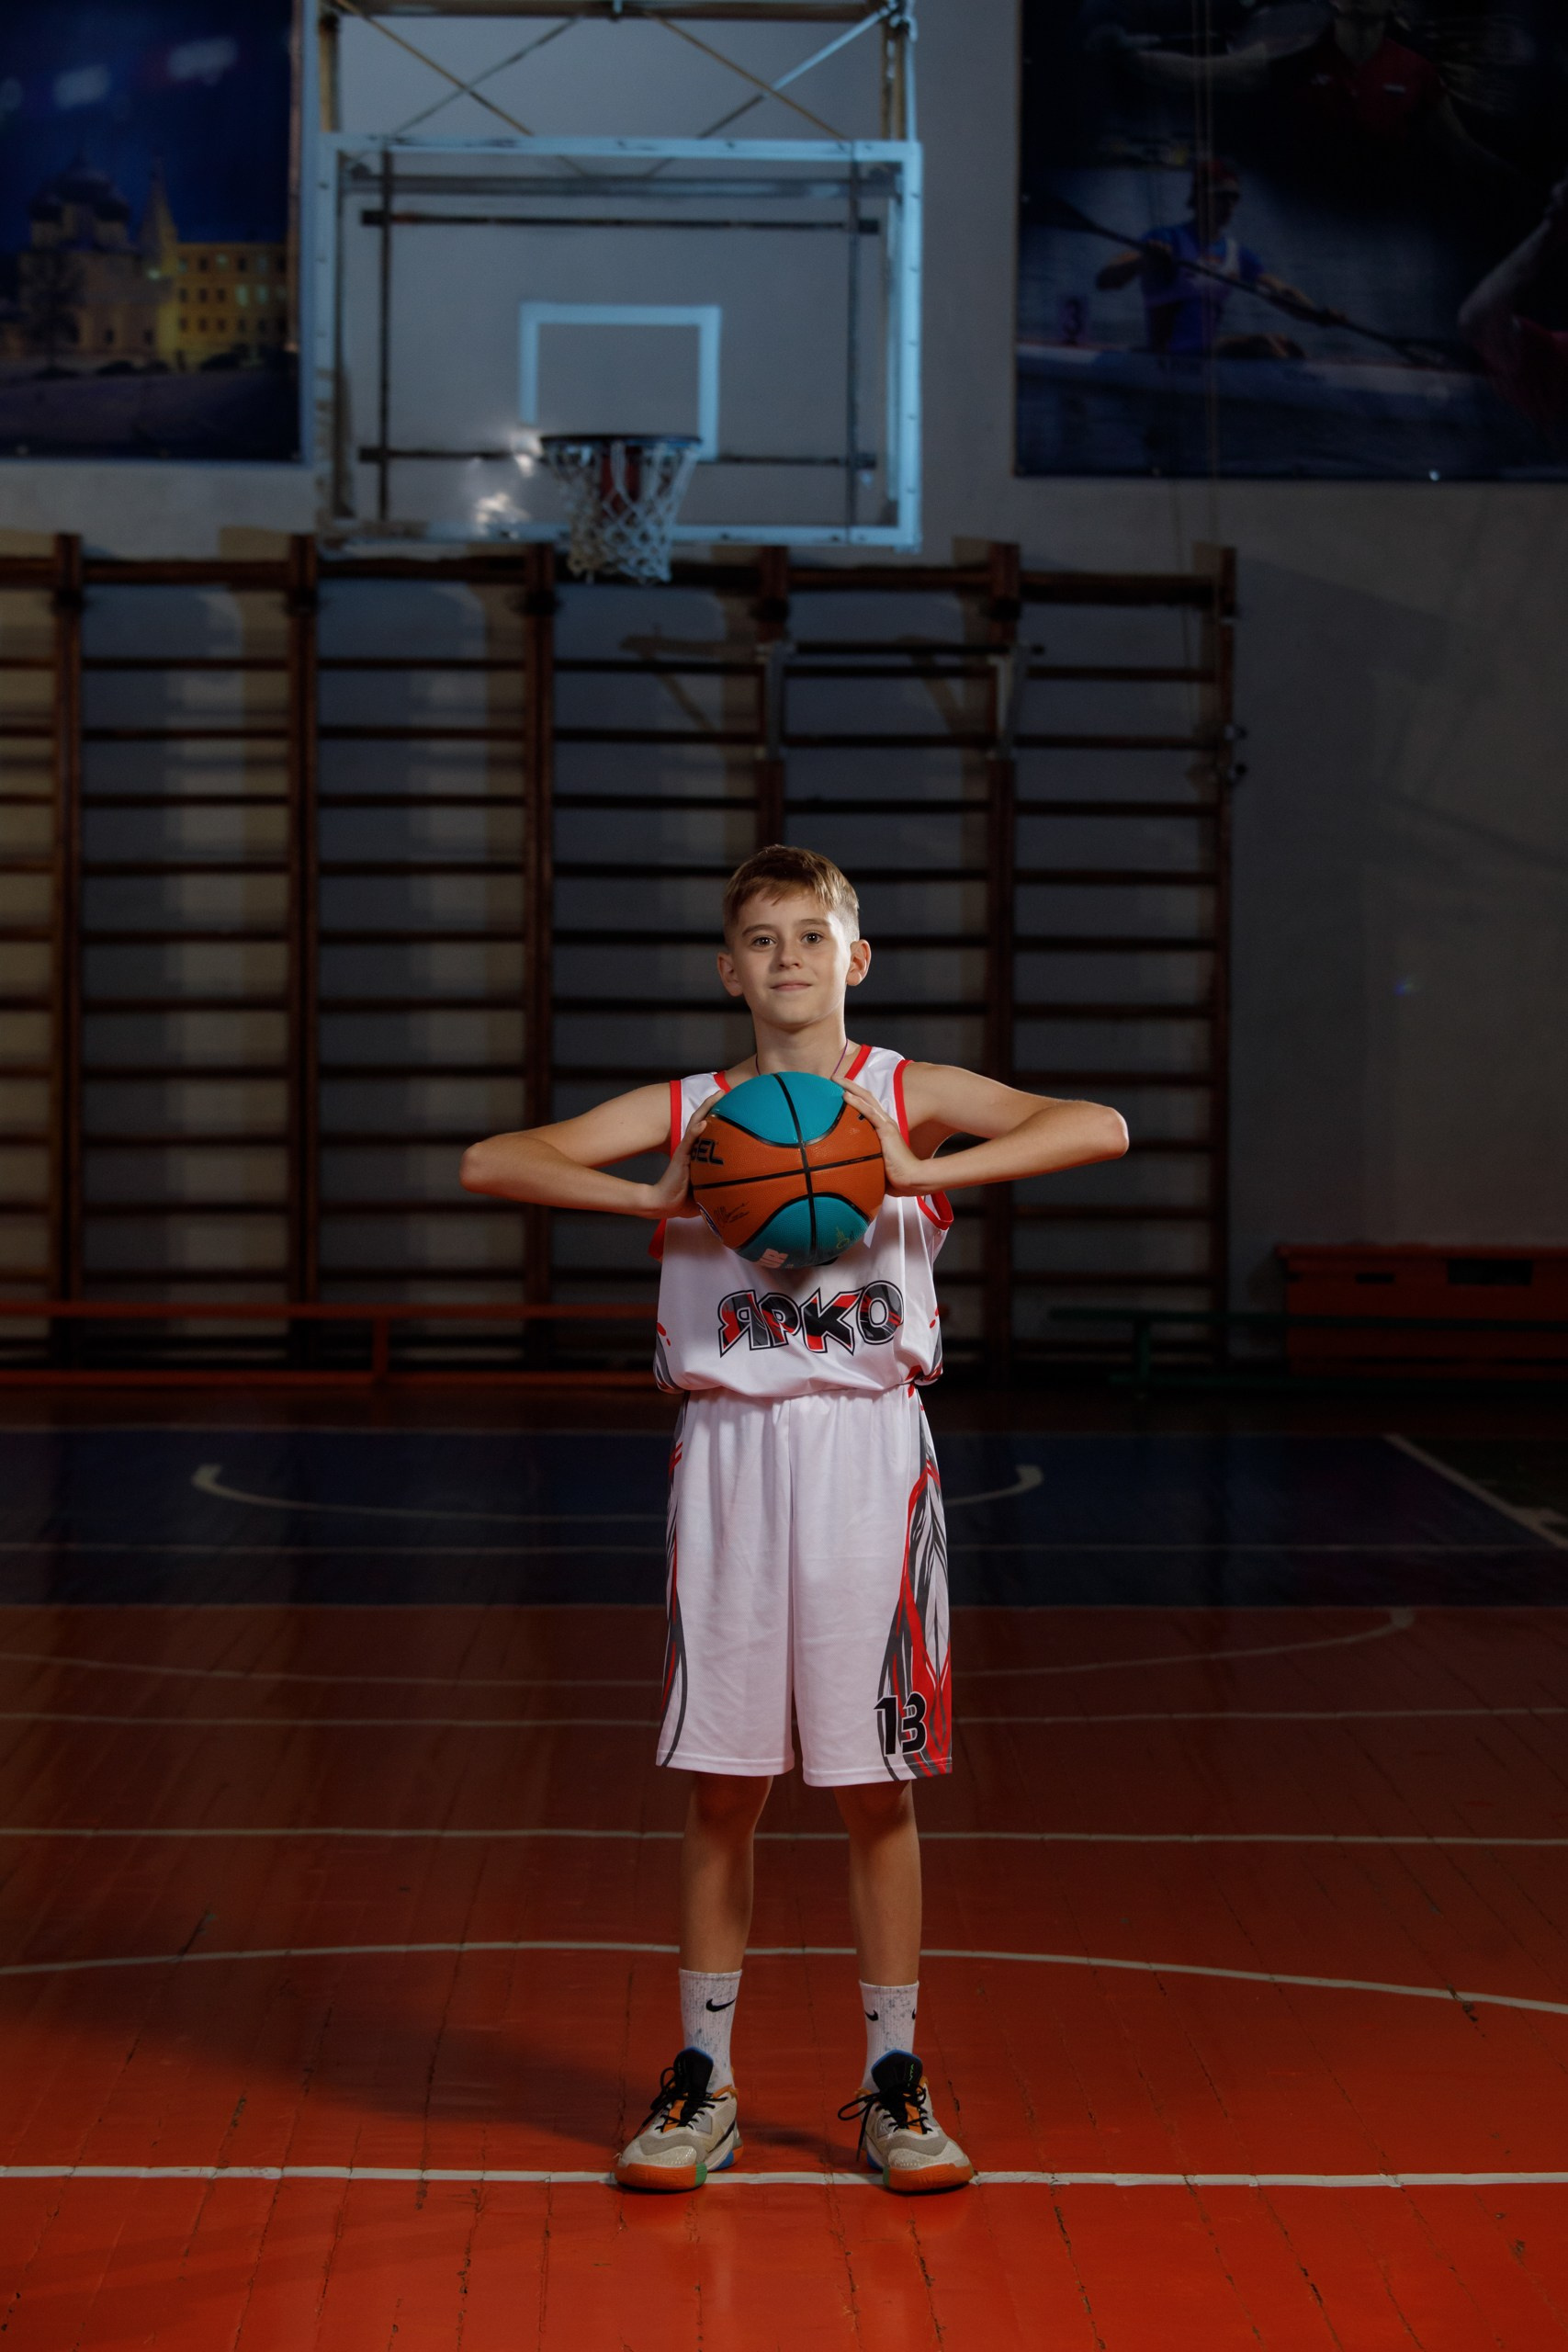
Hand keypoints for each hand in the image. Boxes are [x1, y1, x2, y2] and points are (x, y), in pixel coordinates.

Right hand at [643, 1093, 721, 1220]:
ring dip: (706, 1109)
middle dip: (712, 1105)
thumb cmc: (685, 1197)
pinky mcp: (681, 1157)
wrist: (666, 1203)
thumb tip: (738, 1186)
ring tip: (716, 1095)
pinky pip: (689, 1141)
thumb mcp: (706, 1186)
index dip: (715, 1116)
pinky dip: (696, 1131)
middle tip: (723, 1091)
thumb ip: (717, 1181)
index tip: (728, 1104)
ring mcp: (686, 1150)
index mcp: (697, 1152)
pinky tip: (704, 1122)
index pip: (707, 1129)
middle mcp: (691, 1147)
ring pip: (696, 1123)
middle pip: (702, 1120)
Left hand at [840, 1081, 933, 1197]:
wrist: (910, 1178)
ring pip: (867, 1100)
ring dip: (851, 1088)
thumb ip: (866, 1156)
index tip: (839, 1090)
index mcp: (883, 1128)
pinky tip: (845, 1095)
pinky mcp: (886, 1130)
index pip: (867, 1107)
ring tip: (837, 1079)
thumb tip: (849, 1163)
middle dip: (850, 1085)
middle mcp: (885, 1122)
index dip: (855, 1096)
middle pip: (866, 1097)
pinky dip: (857, 1102)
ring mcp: (886, 1124)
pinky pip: (869, 1112)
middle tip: (835, 1077)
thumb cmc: (895, 1174)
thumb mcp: (876, 1161)